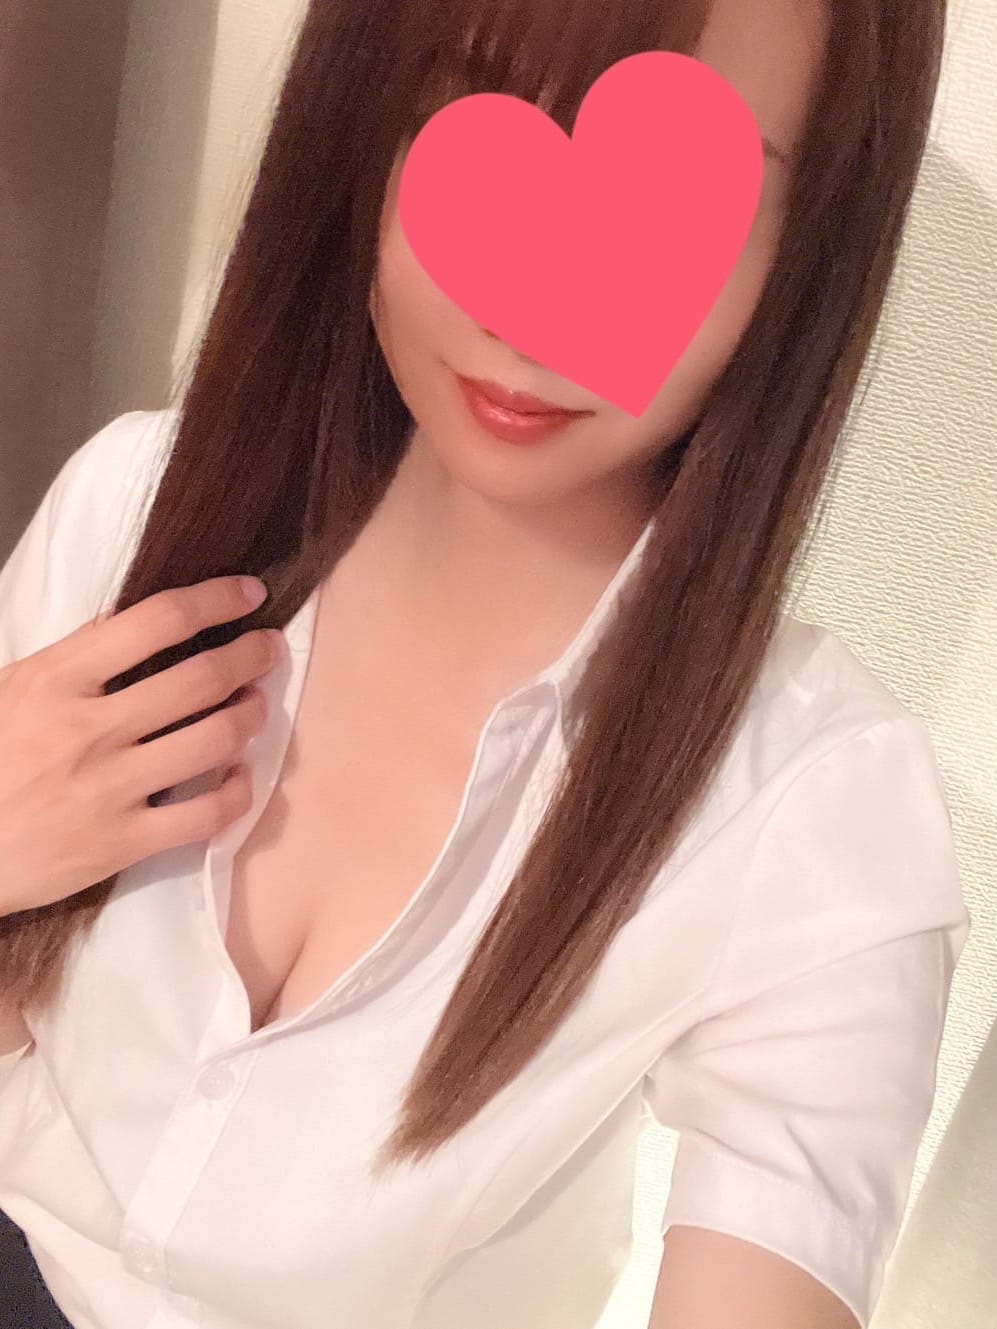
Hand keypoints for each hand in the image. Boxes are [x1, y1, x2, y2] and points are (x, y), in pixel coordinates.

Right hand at [0, 575, 284, 916]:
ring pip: (215, 740)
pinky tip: (239, 774)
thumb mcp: (13, 690)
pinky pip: (208, 814)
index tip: (249, 594)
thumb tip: (135, 623)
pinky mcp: (123, 843)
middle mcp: (89, 729)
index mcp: (57, 679)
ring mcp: (109, 788)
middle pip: (201, 679)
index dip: (215, 600)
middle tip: (270, 648)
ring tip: (257, 705)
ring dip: (251, 715)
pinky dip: (238, 790)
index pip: (158, 621)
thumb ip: (75, 657)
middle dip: (251, 656)